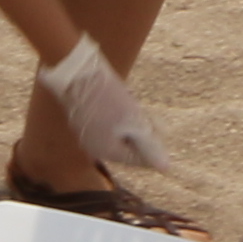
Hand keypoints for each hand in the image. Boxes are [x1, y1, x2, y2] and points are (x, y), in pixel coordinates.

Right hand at [34, 35, 173, 178]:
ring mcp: (87, 133)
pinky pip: (109, 123)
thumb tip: (165, 168)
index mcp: (108, 152)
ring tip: (136, 105)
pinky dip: (120, 115)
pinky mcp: (84, 118)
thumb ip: (149, 146)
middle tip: (153, 118)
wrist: (76, 73)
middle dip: (144, 133)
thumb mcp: (134, 122)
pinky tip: (123, 100)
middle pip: (128, 146)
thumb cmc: (107, 98)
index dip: (154, 147)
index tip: (162, 131)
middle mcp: (95, 147)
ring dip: (133, 122)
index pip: (138, 160)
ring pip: (119, 133)